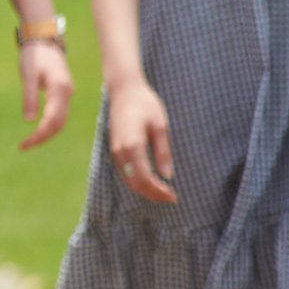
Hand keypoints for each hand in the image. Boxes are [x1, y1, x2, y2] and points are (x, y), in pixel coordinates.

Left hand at [16, 40, 73, 149]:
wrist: (43, 39)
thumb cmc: (34, 55)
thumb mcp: (28, 74)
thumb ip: (30, 97)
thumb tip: (29, 121)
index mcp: (60, 90)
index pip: (52, 120)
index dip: (39, 135)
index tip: (25, 144)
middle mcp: (68, 94)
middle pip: (59, 124)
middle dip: (43, 137)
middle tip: (24, 146)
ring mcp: (68, 94)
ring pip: (61, 121)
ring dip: (47, 133)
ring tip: (29, 142)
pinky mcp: (64, 93)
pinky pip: (60, 114)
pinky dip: (51, 125)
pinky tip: (39, 130)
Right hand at [108, 77, 175, 202]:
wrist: (124, 90)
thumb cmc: (145, 104)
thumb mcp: (160, 127)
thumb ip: (163, 152)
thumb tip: (167, 176)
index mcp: (133, 145)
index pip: (145, 179)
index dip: (159, 191)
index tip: (173, 196)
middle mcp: (120, 150)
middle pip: (134, 183)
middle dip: (152, 194)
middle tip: (170, 198)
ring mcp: (115, 149)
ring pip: (127, 179)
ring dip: (144, 189)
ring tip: (162, 192)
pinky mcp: (114, 147)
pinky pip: (124, 172)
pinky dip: (136, 181)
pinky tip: (149, 181)